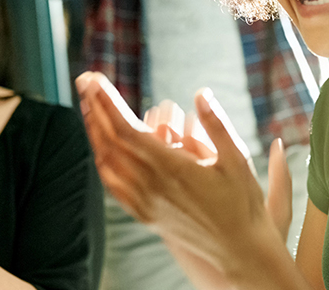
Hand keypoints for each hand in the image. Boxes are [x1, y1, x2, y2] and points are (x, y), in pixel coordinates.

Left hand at [76, 72, 287, 277]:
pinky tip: (101, 150)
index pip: (127, 128)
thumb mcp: (238, 160)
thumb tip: (200, 93)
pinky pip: (114, 187)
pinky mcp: (146, 216)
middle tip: (84, 80)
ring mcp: (146, 203)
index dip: (107, 101)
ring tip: (88, 106)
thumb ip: (217, 125)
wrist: (239, 251)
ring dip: (94, 131)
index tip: (94, 78)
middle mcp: (152, 186)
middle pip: (111, 141)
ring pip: (108, 163)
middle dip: (95, 107)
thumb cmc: (243, 204)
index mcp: (172, 168)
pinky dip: (102, 162)